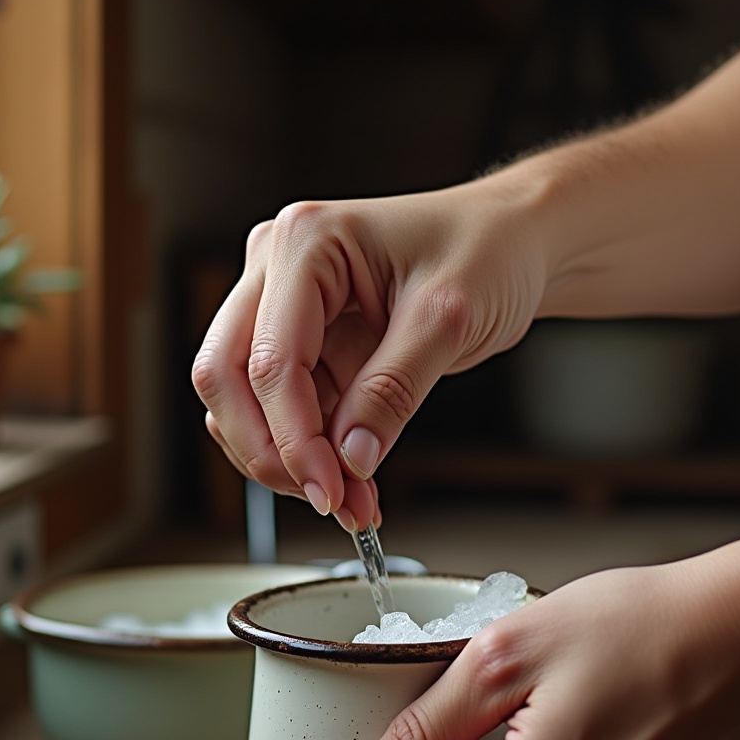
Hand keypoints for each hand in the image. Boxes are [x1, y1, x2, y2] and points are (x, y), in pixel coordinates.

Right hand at [191, 179, 547, 530]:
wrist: (514, 241)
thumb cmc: (488, 249)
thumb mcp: (448, 321)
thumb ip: (392, 390)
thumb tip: (349, 457)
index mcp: (305, 242)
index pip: (270, 360)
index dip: (293, 438)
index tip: (330, 490)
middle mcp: (275, 267)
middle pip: (225, 378)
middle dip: (270, 451)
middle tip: (327, 498)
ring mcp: (281, 305)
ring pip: (242, 402)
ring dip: (286, 460)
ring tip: (352, 498)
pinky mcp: (301, 342)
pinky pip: (282, 410)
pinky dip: (309, 452)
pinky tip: (352, 479)